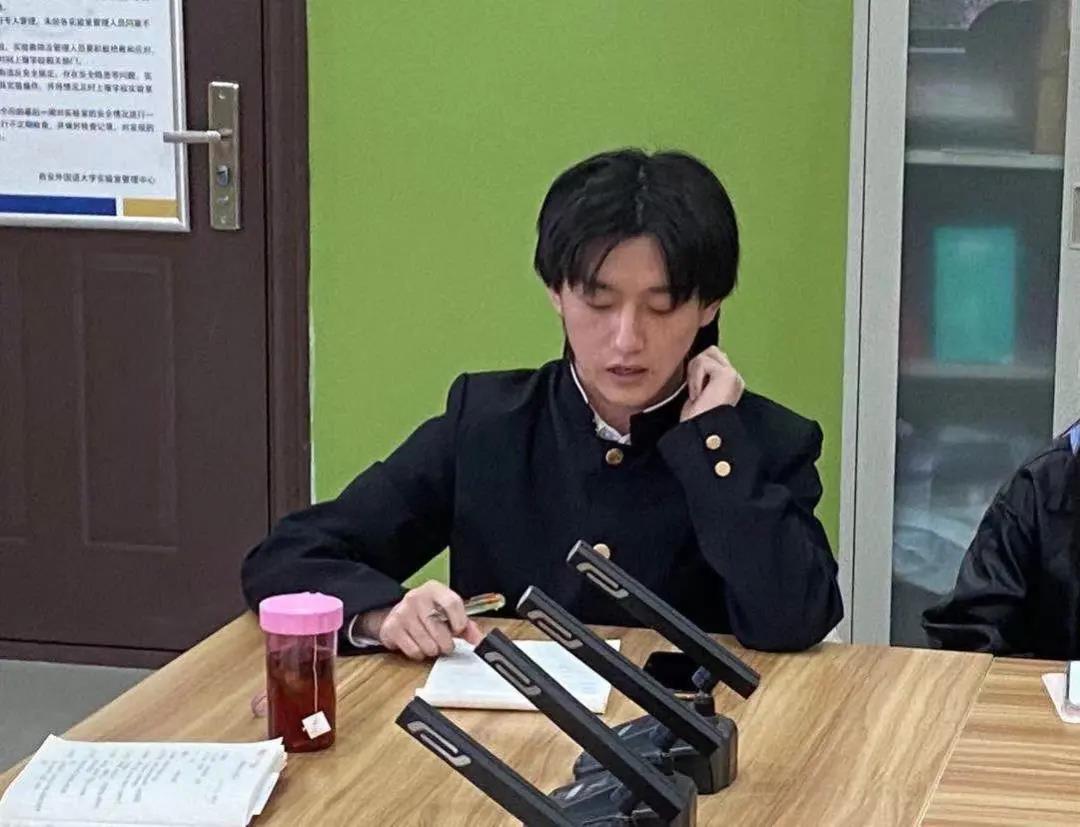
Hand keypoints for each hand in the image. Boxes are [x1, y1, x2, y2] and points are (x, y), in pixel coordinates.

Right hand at [360, 580, 483, 660]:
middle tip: (446, 645)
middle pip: (439, 628)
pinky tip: (419, 645)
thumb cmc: (428, 613)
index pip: (452, 603)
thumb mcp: (447, 612)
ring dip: (433, 650)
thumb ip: (465, 625)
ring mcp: (402, 612)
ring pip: (427, 644)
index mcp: (434, 589)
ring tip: (432, 644)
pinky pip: (414, 651)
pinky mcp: (392, 628)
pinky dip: (420, 654)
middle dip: (446, 644)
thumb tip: (478, 640)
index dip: (459, 622)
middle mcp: (416, 597)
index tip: (458, 630)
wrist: (398, 613)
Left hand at [680, 346, 743, 421]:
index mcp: (730, 383)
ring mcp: (733, 376)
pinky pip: (702, 362)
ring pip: (706, 354)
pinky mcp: (727, 375)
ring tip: (697, 395)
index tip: (695, 392)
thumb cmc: (695, 419)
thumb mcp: (698, 393)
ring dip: (695, 374)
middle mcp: (735, 378)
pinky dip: (695, 379)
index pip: (714, 357)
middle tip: (696, 393)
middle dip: (697, 368)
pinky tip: (698, 395)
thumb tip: (694, 360)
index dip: (698, 369)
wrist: (699, 436)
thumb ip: (701, 375)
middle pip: (711, 351)